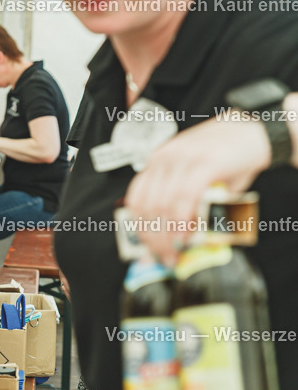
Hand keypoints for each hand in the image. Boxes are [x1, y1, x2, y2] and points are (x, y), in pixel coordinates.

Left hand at [124, 117, 269, 265]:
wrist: (252, 130)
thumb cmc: (225, 157)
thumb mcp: (197, 179)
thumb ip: (184, 205)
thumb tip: (175, 241)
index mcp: (156, 162)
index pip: (136, 200)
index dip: (140, 229)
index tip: (149, 250)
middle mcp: (163, 159)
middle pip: (147, 206)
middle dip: (154, 239)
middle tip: (166, 258)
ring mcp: (182, 159)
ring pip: (163, 205)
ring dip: (168, 235)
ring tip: (176, 253)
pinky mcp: (204, 162)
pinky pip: (184, 198)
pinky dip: (182, 221)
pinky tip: (186, 236)